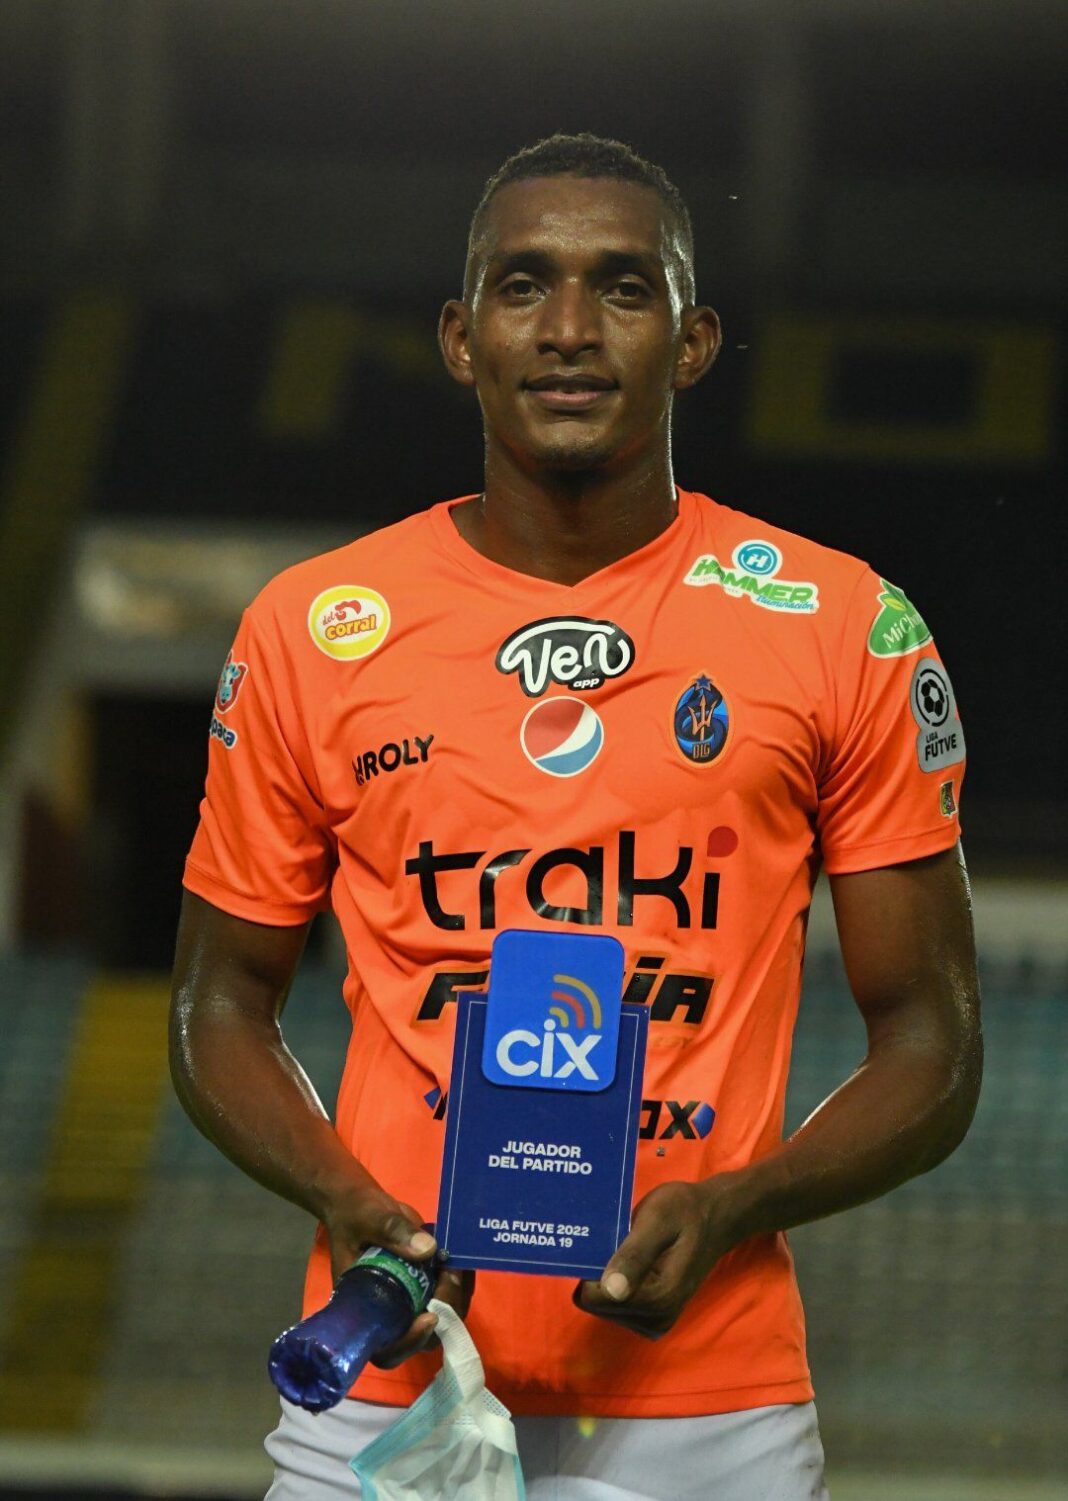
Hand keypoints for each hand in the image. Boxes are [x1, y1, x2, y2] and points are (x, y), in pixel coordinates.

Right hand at [322, 1170, 473, 1367]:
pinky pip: (448, 1295)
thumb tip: (428, 1249)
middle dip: (445, 1311)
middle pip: (422, 1337)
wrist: (360, 1203)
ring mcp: (408, 1300)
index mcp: (363, 1310)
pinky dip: (459, 1281)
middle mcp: (388, 1313)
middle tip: (451, 1274)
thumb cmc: (354, 1214)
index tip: (430, 1317)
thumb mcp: (368, 1218)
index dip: (409, 1342)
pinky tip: (460, 1258)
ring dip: (456, 1295)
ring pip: (442, 1318)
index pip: (386, 1348)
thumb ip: (393, 1231)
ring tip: (456, 1262)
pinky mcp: (424, 1285)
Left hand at [574, 1176, 742, 1339]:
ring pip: (604, 1306)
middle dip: (601, 1272)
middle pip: (598, 1304)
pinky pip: (615, 1306)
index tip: (605, 1241)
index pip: (596, 1298)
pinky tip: (631, 1260)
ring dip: (608, 1276)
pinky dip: (616, 1282)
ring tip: (627, 1249)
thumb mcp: (659, 1219)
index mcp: (659, 1298)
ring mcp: (656, 1322)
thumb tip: (610, 1290)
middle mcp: (657, 1320)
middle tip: (620, 1241)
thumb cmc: (686, 1211)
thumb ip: (634, 1255)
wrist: (716, 1218)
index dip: (593, 1267)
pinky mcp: (653, 1319)